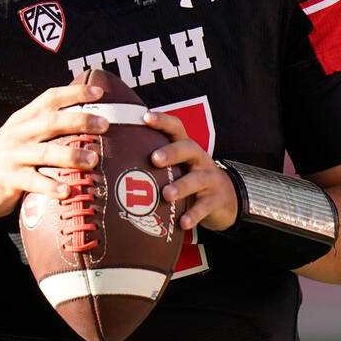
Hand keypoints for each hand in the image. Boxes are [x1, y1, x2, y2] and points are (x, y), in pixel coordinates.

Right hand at [0, 83, 105, 218]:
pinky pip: (33, 181)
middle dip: (79, 121)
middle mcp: (18, 133)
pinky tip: (67, 191)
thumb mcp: (23, 136)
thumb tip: (89, 124)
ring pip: (45, 152)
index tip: (100, 92)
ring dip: (71, 155)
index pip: (50, 98)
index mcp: (23, 118)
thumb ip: (47, 128)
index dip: (75, 93)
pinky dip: (51, 186)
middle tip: (105, 125)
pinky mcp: (8, 178)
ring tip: (93, 160)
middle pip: (51, 122)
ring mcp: (12, 155)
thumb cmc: (11, 159)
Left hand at [145, 111, 237, 231]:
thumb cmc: (189, 178)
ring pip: (197, 179)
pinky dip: (194, 214)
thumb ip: (155, 160)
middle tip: (154, 159)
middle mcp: (200, 159)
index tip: (145, 118)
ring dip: (181, 186)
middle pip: (189, 148)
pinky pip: (206, 206)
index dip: (163, 121)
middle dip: (171, 152)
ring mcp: (210, 179)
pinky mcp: (217, 200)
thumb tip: (113, 157)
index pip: (176, 128)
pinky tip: (182, 222)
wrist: (226, 199)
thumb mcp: (178, 166)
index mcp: (186, 148)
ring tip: (166, 195)